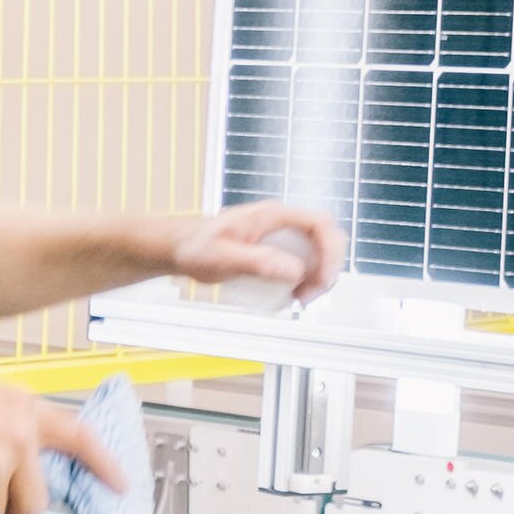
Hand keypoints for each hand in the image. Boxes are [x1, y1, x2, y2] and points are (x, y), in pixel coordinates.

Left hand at [164, 198, 344, 299]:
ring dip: (317, 279)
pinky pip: (303, 267)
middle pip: (325, 240)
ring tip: (299, 298)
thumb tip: (292, 270)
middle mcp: (282, 224)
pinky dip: (304, 283)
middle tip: (310, 294)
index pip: (319, 223)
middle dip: (327, 269)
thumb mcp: (222, 256)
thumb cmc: (196, 245)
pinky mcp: (278, 253)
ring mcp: (281, 238)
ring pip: (317, 255)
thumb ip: (257, 261)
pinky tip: (290, 296)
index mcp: (271, 215)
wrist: (183, 248)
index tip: (324, 277)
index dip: (331, 250)